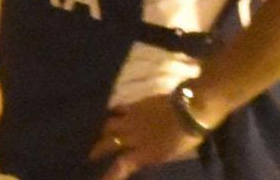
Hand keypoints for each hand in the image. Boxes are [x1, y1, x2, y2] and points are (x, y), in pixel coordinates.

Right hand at [90, 92, 208, 173]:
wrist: (189, 111)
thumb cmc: (185, 138)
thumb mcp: (169, 154)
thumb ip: (152, 157)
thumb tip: (140, 160)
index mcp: (145, 154)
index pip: (122, 166)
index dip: (110, 175)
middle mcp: (134, 137)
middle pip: (110, 144)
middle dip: (98, 150)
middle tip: (89, 156)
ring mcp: (132, 120)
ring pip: (109, 126)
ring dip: (102, 131)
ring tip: (96, 134)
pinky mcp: (135, 106)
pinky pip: (118, 109)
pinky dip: (112, 112)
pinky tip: (109, 112)